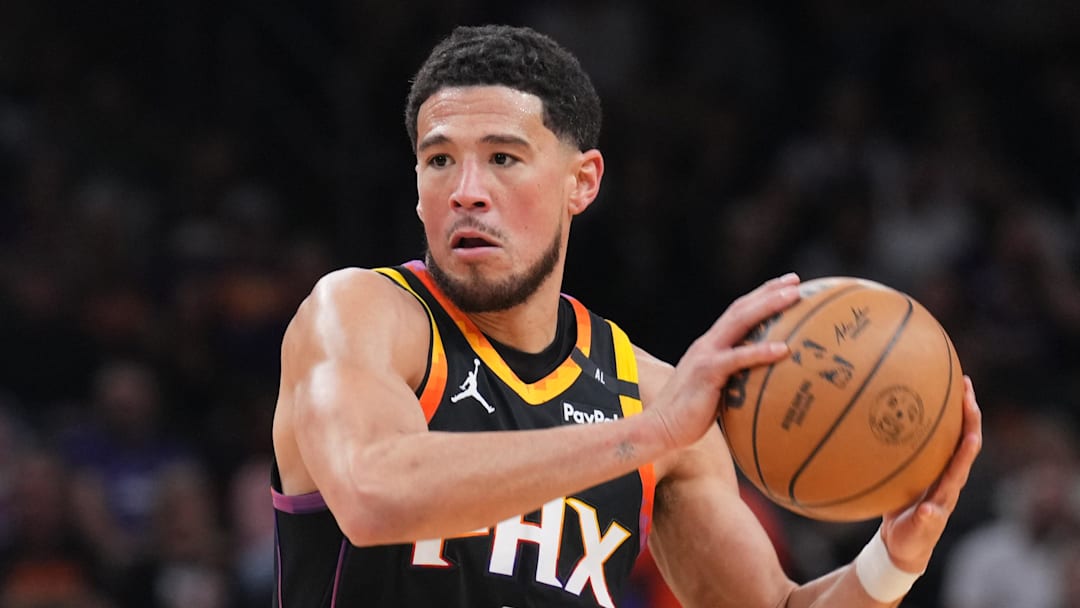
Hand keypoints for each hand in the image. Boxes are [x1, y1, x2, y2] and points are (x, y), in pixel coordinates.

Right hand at [652, 273, 800, 449]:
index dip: (760, 296)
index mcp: (709, 346)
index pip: (737, 313)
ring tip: (794, 297)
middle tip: (795, 281)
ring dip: (768, 306)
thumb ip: (733, 382)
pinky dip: (761, 351)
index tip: (784, 286)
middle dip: (768, 292)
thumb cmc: (689, 417)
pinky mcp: (707, 373)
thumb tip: (762, 388)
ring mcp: (706, 356)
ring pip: (740, 322)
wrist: (659, 427)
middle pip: (741, 308)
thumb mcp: (714, 392)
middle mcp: (707, 344)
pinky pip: (737, 359)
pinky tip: (784, 349)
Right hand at [880, 376, 982, 572]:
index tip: (969, 417)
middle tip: (963, 384)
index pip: (963, 460)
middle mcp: (948, 475)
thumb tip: (929, 511)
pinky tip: (921, 402)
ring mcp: (938, 470)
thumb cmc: (911, 540)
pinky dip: (931, 419)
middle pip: (964, 438)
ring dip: (954, 410)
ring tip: (951, 383)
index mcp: (948, 490)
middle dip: (967, 412)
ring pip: (950, 434)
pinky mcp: (925, 468)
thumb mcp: (916, 534)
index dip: (967, 441)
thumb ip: (924, 523)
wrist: (905, 543)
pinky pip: (931, 438)